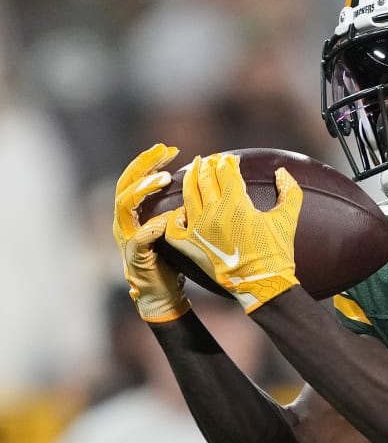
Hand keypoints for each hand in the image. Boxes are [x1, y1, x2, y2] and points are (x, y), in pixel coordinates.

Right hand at [111, 143, 187, 322]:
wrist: (164, 294)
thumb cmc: (174, 259)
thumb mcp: (181, 228)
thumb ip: (185, 208)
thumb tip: (210, 185)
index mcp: (136, 212)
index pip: (137, 178)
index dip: (150, 160)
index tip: (171, 148)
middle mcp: (126, 221)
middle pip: (125, 183)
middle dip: (143, 164)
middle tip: (163, 150)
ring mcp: (127, 237)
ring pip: (124, 205)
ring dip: (143, 189)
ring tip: (163, 178)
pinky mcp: (134, 256)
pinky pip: (138, 238)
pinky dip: (151, 227)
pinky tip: (166, 219)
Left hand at [161, 152, 302, 310]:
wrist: (263, 283)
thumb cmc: (277, 252)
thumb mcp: (288, 219)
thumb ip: (290, 192)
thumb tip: (283, 172)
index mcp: (237, 204)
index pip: (226, 172)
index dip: (228, 163)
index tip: (230, 160)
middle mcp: (214, 212)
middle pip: (205, 178)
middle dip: (208, 166)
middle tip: (210, 160)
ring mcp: (199, 228)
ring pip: (188, 194)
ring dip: (190, 179)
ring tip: (193, 171)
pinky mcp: (190, 244)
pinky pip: (174, 224)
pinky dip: (176, 214)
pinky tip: (183, 209)